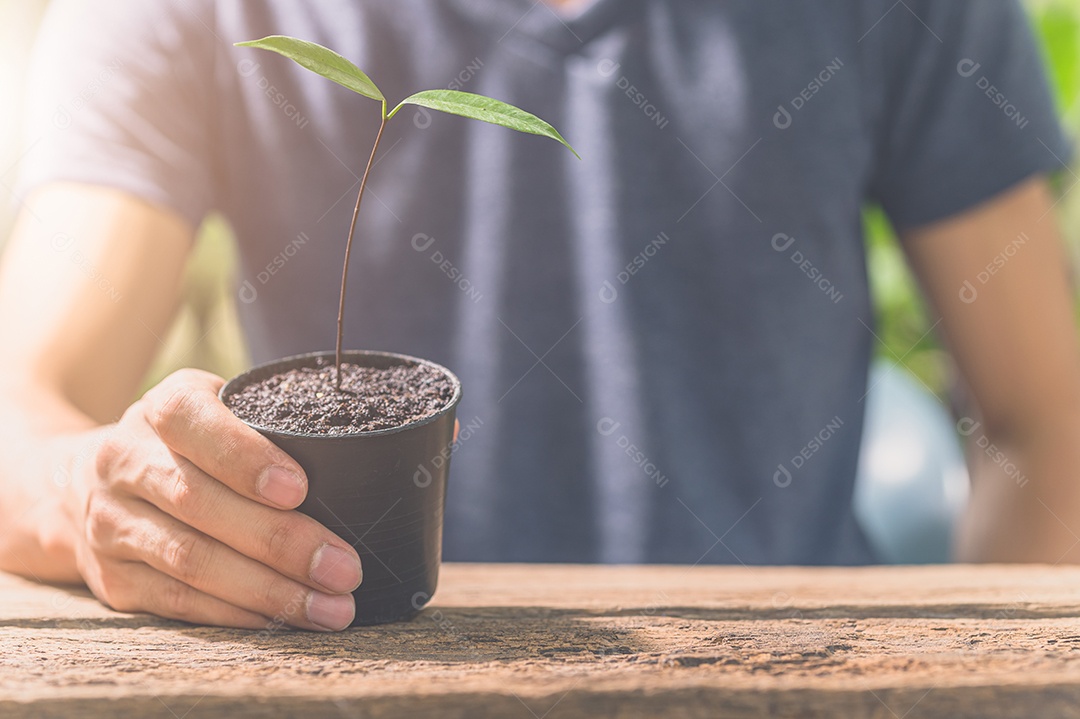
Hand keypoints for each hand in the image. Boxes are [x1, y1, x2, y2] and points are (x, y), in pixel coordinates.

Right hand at [72, 369, 361, 630]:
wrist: (83, 482)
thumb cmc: (190, 444)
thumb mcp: (222, 409)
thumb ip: (282, 422)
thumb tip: (402, 444)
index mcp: (161, 408)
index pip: (192, 421)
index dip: (243, 456)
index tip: (299, 488)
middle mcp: (125, 461)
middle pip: (200, 503)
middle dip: (280, 541)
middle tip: (344, 568)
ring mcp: (111, 522)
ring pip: (192, 561)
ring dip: (268, 591)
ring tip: (330, 607)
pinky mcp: (113, 578)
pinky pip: (179, 601)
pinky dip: (236, 614)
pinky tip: (283, 620)